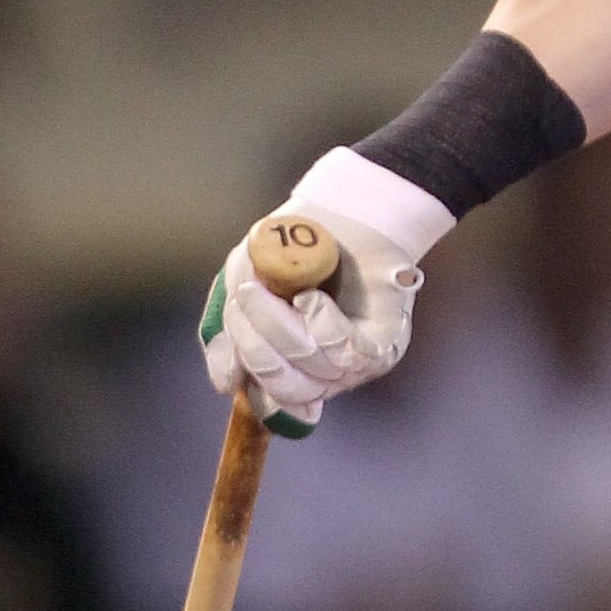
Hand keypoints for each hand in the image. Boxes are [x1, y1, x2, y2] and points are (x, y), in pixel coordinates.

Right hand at [200, 193, 423, 428]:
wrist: (345, 208)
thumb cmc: (293, 247)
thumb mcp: (243, 284)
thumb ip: (228, 334)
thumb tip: (227, 384)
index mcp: (289, 367)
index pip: (269, 401)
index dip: (249, 382)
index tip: (236, 359)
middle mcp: (323, 375)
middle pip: (284, 387)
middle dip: (255, 344)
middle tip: (245, 294)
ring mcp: (354, 365)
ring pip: (310, 370)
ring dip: (280, 327)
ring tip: (267, 286)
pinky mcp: (383, 346)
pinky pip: (344, 353)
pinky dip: (320, 323)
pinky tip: (310, 297)